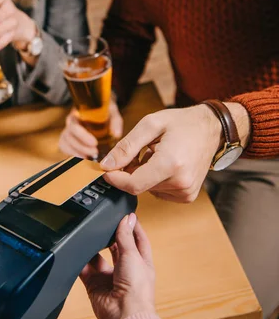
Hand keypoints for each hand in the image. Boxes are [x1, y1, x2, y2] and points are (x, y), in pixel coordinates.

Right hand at [59, 99, 123, 158]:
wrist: (99, 108)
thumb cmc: (105, 111)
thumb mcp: (112, 112)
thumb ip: (115, 122)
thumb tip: (116, 134)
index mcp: (79, 112)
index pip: (75, 125)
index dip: (82, 136)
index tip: (95, 143)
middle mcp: (71, 121)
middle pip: (69, 136)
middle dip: (81, 147)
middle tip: (95, 152)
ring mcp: (68, 130)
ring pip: (65, 143)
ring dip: (77, 152)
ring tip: (90, 157)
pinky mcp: (68, 139)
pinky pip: (64, 147)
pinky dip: (72, 154)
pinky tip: (83, 158)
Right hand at [80, 214, 154, 318]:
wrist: (123, 315)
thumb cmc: (137, 289)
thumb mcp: (132, 255)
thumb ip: (126, 236)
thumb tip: (128, 218)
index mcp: (141, 262)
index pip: (138, 240)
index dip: (133, 227)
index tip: (126, 215)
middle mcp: (126, 269)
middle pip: (117, 247)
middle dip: (111, 236)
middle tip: (103, 222)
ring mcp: (110, 277)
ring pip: (99, 257)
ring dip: (94, 247)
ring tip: (90, 234)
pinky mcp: (95, 285)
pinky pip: (85, 269)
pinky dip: (80, 261)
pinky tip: (78, 251)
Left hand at [100, 105, 224, 202]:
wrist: (212, 129)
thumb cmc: (182, 123)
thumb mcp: (150, 124)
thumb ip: (126, 146)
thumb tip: (106, 165)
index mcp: (171, 164)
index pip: (133, 184)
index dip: (115, 178)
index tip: (106, 168)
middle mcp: (181, 183)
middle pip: (139, 186)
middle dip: (131, 171)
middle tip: (140, 150)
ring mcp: (186, 192)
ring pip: (148, 189)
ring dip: (144, 173)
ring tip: (157, 154)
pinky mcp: (188, 196)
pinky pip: (159, 191)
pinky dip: (155, 179)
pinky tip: (165, 163)